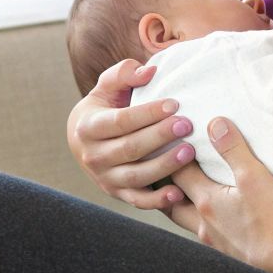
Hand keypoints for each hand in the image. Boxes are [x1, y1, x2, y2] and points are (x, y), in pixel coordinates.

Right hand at [67, 58, 196, 210]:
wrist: (84, 141)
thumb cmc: (104, 107)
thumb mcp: (107, 87)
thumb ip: (124, 74)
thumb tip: (149, 71)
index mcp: (88, 127)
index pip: (120, 121)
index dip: (147, 113)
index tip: (174, 103)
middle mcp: (93, 156)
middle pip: (130, 148)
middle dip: (160, 136)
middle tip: (187, 125)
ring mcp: (105, 178)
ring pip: (136, 176)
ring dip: (164, 166)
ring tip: (189, 152)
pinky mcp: (118, 194)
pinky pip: (138, 201)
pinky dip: (158, 201)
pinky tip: (179, 193)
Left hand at [169, 117, 272, 270]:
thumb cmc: (270, 219)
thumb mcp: (254, 176)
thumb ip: (234, 149)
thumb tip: (215, 124)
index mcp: (206, 201)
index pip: (178, 174)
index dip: (170, 156)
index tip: (168, 142)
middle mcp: (203, 223)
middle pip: (171, 202)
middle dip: (163, 186)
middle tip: (158, 172)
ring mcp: (213, 241)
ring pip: (186, 221)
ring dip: (181, 206)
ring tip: (182, 195)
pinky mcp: (227, 254)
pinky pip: (205, 234)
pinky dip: (201, 223)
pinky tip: (213, 220)